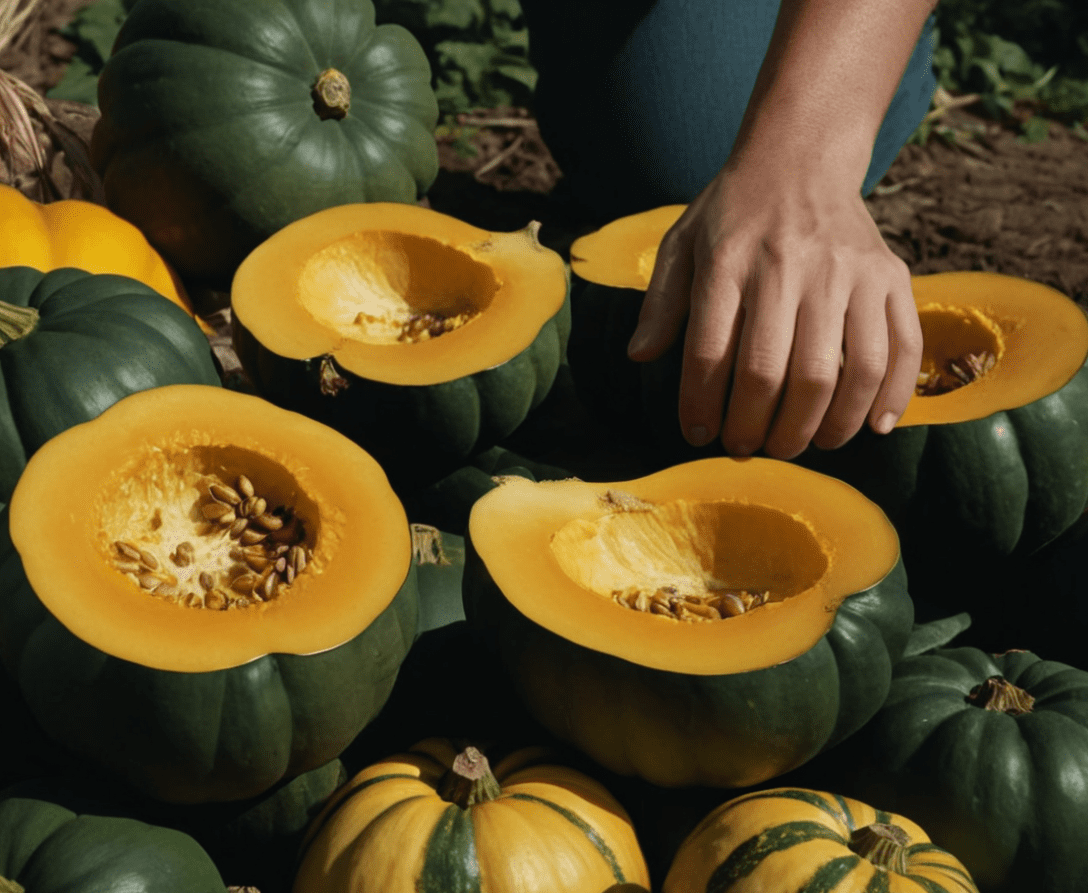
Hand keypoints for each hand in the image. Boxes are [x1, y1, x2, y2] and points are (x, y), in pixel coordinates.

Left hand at [626, 160, 922, 459]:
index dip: (702, 405)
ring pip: (840, 372)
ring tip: (800, 444)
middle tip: (750, 447)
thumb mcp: (682, 244)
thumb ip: (661, 302)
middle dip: (758, 429)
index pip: (710, 353)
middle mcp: (789, 267)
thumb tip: (639, 356)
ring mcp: (847, 272)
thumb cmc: (733, 214)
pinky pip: (901, 349)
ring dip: (820, 426)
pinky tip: (870, 429)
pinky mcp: (890, 276)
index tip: (699, 433)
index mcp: (727, 262)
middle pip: (775, 374)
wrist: (800, 157)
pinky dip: (891, 398)